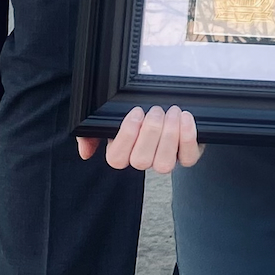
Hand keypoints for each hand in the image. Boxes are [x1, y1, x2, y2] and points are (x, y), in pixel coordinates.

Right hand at [76, 104, 202, 173]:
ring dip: (169, 135)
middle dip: (150, 132)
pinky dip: (188, 137)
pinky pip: (188, 158)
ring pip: (164, 164)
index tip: (136, 112)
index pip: (116, 158)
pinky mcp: (186, 157)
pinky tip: (185, 117)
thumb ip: (91, 132)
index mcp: (122, 154)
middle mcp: (143, 160)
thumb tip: (85, 152)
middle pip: (141, 161)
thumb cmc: (138, 115)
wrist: (166, 110)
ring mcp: (165, 161)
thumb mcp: (111, 119)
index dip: (127, 135)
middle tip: (156, 110)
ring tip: (172, 112)